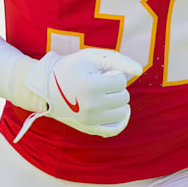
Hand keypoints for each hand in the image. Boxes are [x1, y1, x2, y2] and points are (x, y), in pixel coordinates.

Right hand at [14, 48, 142, 140]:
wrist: (47, 87)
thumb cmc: (73, 68)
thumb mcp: (93, 56)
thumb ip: (119, 60)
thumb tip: (140, 71)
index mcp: (90, 86)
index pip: (121, 81)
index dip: (113, 75)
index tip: (100, 74)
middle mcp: (90, 106)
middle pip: (124, 97)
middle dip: (115, 88)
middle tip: (100, 84)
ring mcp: (90, 120)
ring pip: (123, 112)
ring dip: (117, 102)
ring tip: (103, 95)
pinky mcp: (89, 128)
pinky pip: (115, 129)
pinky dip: (120, 120)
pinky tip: (115, 110)